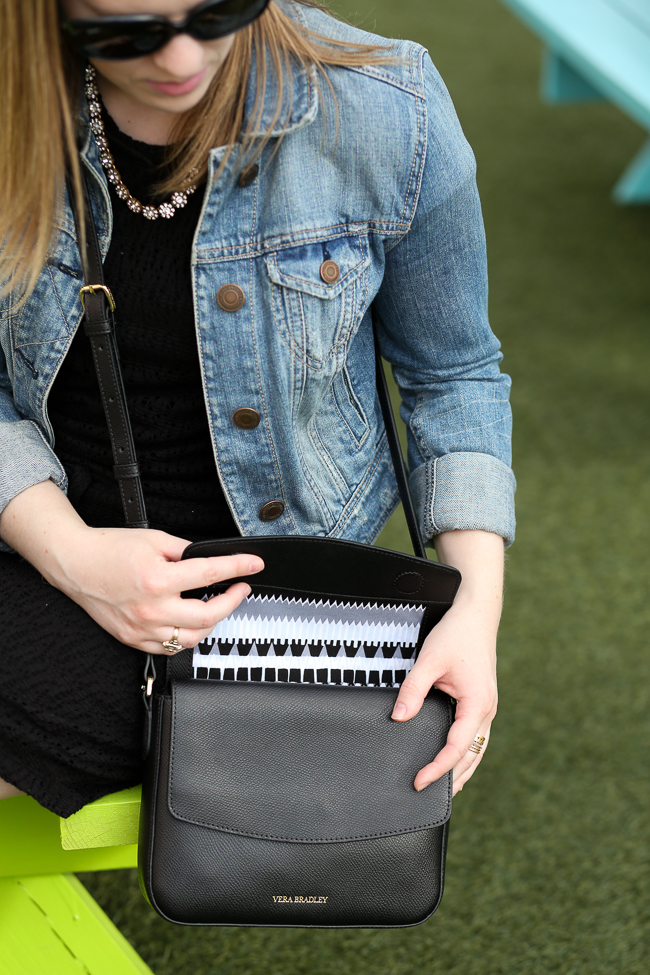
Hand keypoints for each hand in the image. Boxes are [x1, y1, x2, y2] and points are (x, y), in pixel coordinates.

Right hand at [50, 525, 262, 654]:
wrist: (75, 564)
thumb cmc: (110, 549)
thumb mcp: (154, 539)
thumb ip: (186, 550)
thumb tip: (212, 559)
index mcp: (158, 579)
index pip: (210, 574)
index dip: (238, 568)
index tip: (254, 565)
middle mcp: (151, 608)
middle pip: (208, 616)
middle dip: (233, 601)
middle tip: (240, 588)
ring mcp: (142, 628)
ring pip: (192, 639)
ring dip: (212, 623)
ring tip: (218, 605)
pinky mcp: (133, 639)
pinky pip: (170, 648)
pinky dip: (187, 637)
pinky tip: (191, 622)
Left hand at [391, 599, 496, 795]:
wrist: (477, 615)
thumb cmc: (456, 634)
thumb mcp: (429, 661)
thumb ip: (413, 690)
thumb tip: (398, 718)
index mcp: (477, 703)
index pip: (457, 747)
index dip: (437, 768)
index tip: (419, 781)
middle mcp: (487, 710)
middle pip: (472, 756)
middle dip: (453, 778)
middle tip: (428, 796)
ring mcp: (487, 707)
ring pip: (478, 749)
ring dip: (463, 770)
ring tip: (445, 791)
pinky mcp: (482, 701)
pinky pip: (476, 736)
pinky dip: (467, 753)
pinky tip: (455, 760)